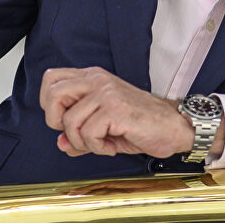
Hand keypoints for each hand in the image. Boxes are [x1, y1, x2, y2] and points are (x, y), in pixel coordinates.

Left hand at [40, 66, 193, 157]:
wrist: (175, 127)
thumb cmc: (142, 123)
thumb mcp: (105, 127)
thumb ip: (79, 134)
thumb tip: (61, 144)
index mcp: (92, 77)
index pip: (51, 79)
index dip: (49, 104)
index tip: (63, 122)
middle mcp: (97, 80)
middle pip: (53, 94)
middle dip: (58, 122)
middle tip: (77, 134)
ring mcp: (106, 93)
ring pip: (70, 121)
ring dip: (83, 142)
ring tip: (102, 143)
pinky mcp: (115, 109)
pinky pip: (89, 134)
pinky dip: (98, 148)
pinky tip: (112, 146)